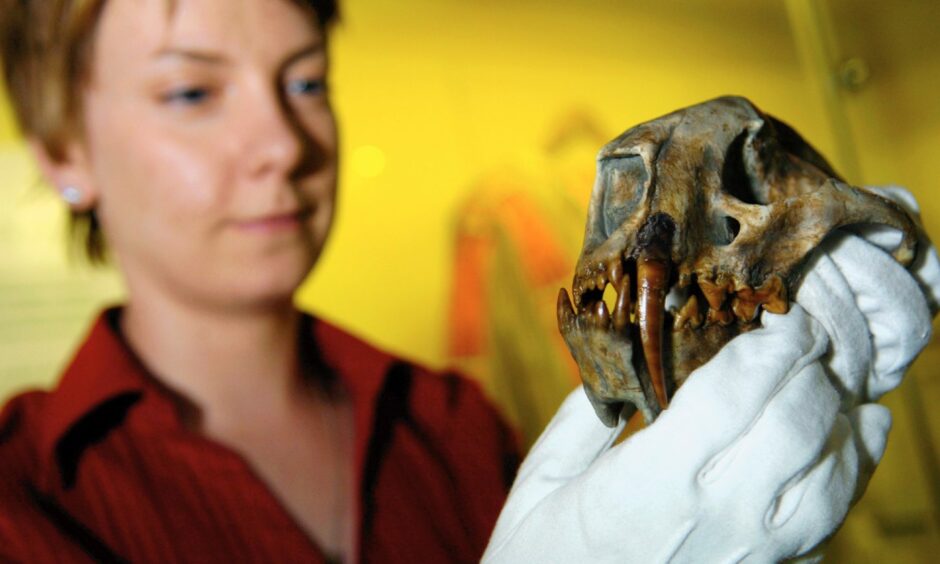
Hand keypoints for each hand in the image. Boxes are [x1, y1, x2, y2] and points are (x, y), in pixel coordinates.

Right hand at [486, 187, 936, 560]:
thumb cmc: (541, 557)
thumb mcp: (545, 477)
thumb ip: (587, 413)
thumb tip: (625, 353)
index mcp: (654, 482)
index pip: (738, 391)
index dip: (770, 344)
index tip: (780, 315)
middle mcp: (718, 519)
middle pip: (796, 423)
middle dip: (811, 368)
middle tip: (806, 336)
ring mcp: (752, 557)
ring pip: (831, 478)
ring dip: (843, 420)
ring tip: (836, 385)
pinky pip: (828, 524)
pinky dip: (848, 473)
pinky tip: (850, 444)